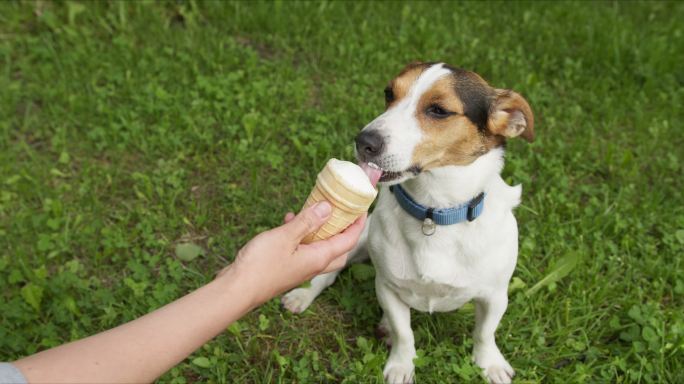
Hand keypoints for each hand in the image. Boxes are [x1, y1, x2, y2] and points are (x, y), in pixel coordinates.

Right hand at [218, 202, 365, 305]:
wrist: (237, 289)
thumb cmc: (261, 265)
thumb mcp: (285, 237)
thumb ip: (307, 222)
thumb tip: (328, 208)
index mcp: (319, 258)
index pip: (348, 241)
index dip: (357, 224)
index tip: (362, 208)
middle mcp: (313, 265)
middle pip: (338, 248)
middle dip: (343, 230)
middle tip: (343, 212)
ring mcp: (299, 268)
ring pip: (318, 247)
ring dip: (319, 230)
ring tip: (313, 209)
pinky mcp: (286, 268)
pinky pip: (301, 248)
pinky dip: (300, 235)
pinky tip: (288, 220)